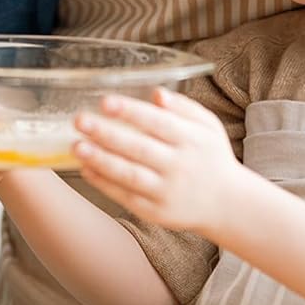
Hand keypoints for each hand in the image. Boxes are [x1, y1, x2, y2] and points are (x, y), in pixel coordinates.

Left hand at [73, 89, 241, 233]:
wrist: (227, 205)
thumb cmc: (211, 156)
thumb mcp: (208, 126)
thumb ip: (183, 106)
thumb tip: (156, 93)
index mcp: (191, 140)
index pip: (157, 123)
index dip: (130, 112)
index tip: (105, 102)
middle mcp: (179, 166)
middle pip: (139, 148)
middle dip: (107, 134)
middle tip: (80, 120)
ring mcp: (167, 191)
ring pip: (129, 175)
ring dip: (100, 161)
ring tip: (76, 146)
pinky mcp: (156, 212)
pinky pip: (126, 197)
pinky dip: (104, 183)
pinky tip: (86, 169)